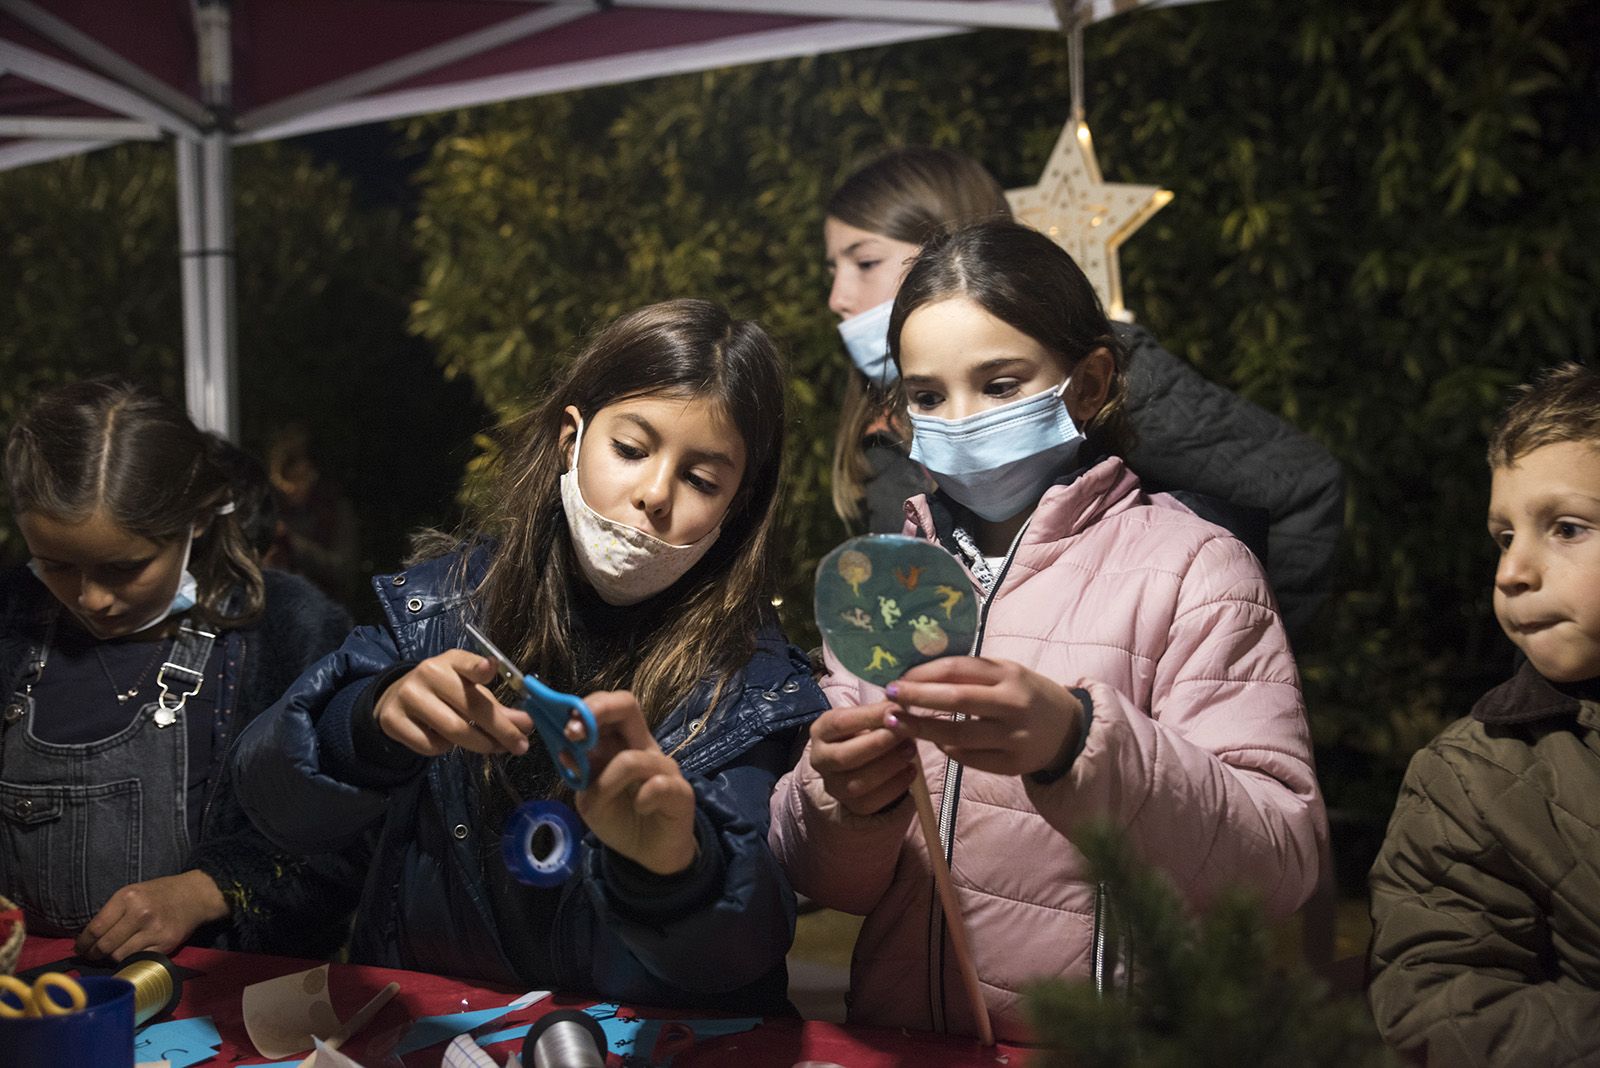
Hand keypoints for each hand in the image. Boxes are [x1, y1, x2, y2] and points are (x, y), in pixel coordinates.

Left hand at [75, 870, 228, 960]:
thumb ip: (112, 912)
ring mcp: (154, 930)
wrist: (194, 895)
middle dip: (94, 954)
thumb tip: (88, 937)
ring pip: (119, 956)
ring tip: (110, 954)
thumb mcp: (133, 892)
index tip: (80, 948)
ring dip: (111, 958)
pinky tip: (129, 954)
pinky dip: (129, 960)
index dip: (83, 943)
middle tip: (91, 955)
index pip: (96, 928)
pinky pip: (137, 959)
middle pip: (105, 945)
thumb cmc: (159, 893)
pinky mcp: (165, 944)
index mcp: (128, 897)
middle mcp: (140, 914)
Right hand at [374, 649, 533, 756]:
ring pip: (453, 730)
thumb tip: (524, 725)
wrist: (397, 698)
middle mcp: (428, 673)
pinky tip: (447, 740)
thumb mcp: (469, 689)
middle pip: (471, 707)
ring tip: (493, 747)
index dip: (478, 667)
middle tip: (521, 745)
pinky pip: (431, 746)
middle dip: (502, 730)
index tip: (490, 669)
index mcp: (451, 660)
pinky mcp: (393, 720)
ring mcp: (408, 696)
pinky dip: (446, 749)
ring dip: (480, 744)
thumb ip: (496, 706)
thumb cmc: (444, 691)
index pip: (466, 662)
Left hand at [574, 691, 696, 876]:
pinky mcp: (680, 791)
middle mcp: (642, 746)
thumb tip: (565, 752)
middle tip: (573, 733)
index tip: (562, 724)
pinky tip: (641, 809)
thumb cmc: (621, 819)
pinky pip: (658, 786)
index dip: (584, 708)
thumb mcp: (590, 797)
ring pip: (632, 759)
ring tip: (600, 802)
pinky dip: (643, 799)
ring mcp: (664, 767)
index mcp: (619, 743)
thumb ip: (581, 774)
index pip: (607, 708)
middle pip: (627, 705)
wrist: (651, 852)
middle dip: (597, 711)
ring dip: (605, 782)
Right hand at [807, 701, 918, 816]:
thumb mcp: (866, 717)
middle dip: (878, 745)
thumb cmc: (865, 732)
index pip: (839, 723)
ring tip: (910, 751)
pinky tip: (910, 771)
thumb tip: (899, 708)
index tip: (896, 710)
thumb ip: (879, 713)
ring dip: (888, 766)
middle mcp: (820, 759)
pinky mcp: (850, 805)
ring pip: (856, 783)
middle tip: (904, 734)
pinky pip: (871, 803)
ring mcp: (833, 785)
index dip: (869, 717)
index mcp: (821, 731)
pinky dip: (894, 787)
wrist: (862, 761)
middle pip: (844, 756)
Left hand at [885, 657, 1081, 777]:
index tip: (896, 677)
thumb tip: (917, 672)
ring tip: (896, 723)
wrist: (1069, 730)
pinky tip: (934, 743)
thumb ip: (970, 672)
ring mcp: (1014, 737)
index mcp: (1009, 674)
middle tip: (888, 697)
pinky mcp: (1013, 764)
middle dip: (917, 698)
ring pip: (958, 735)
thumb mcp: (1006, 673)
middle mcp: (1013, 704)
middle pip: (956, 700)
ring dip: (923, 729)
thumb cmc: (1026, 695)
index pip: (957, 669)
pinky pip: (970, 758)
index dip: (923, 673)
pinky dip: (948, 750)